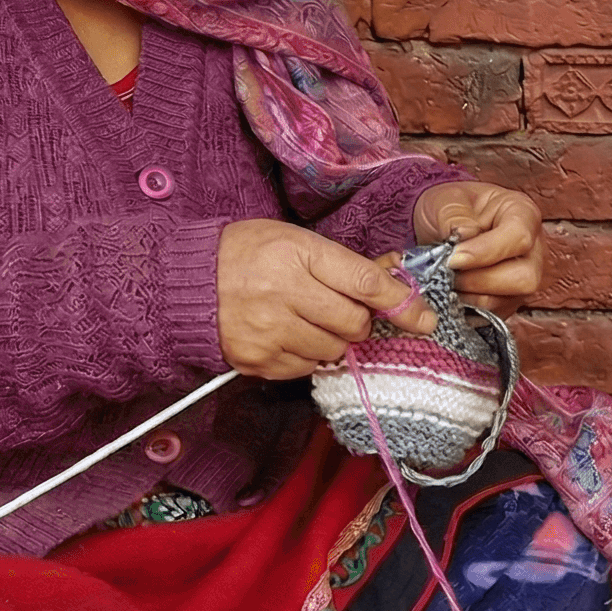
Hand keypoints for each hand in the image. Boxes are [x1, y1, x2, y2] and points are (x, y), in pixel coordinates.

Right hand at [215, 220, 431, 379]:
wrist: (187, 281)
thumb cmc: (248, 253)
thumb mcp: (296, 242)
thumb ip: (345, 266)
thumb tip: (397, 286)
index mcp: (296, 254)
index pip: (364, 283)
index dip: (401, 303)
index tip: (424, 318)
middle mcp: (282, 293)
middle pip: (353, 323)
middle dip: (357, 320)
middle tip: (338, 308)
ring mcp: (268, 331)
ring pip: (334, 350)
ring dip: (332, 339)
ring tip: (305, 318)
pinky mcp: (257, 360)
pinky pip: (306, 368)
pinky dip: (306, 355)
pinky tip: (286, 334)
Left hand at [410, 181, 544, 314]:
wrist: (442, 222)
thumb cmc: (451, 207)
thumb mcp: (447, 201)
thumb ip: (454, 220)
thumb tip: (460, 242)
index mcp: (523, 214)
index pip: (518, 238)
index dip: (485, 252)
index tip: (453, 258)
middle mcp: (533, 250)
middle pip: (524, 278)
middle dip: (479, 280)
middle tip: (447, 272)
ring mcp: (524, 278)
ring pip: (508, 301)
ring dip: (470, 297)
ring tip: (445, 281)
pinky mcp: (508, 301)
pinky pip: (493, 315)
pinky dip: (468, 309)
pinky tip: (450, 293)